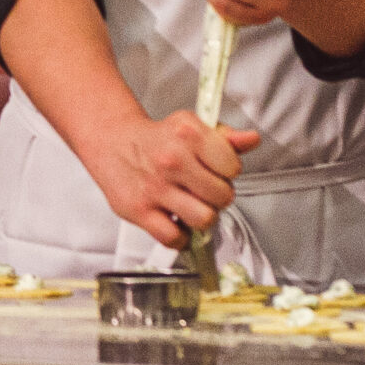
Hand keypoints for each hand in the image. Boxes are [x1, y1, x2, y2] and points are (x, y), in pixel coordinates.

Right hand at [79, 110, 260, 248]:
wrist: (112, 142)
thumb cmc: (158, 138)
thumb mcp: (191, 126)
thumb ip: (225, 137)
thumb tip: (252, 140)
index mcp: (188, 134)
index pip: (233, 167)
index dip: (228, 171)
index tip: (217, 170)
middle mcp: (172, 159)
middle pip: (222, 196)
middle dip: (217, 196)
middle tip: (204, 190)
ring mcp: (155, 187)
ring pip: (204, 219)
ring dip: (202, 217)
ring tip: (192, 206)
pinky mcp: (139, 211)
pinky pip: (174, 238)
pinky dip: (180, 237)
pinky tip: (176, 221)